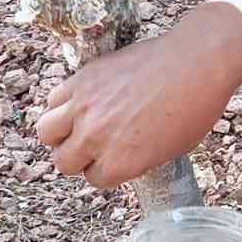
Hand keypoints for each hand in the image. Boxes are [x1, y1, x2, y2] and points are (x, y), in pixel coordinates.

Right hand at [36, 3, 241, 188]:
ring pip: (45, 133)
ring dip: (60, 134)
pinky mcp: (82, 78)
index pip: (94, 179)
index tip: (113, 159)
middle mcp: (96, 137)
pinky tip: (79, 103)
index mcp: (121, 162)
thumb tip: (118, 157)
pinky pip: (53, 100)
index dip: (105, 170)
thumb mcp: (171, 149)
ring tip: (77, 126)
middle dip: (78, 158)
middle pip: (63, 162)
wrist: (196, 62)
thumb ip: (136, 159)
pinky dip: (62, 104)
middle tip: (93, 146)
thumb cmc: (195, 106)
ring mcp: (85, 106)